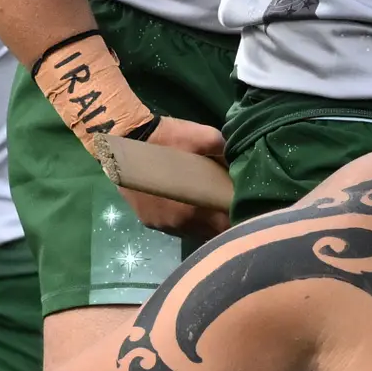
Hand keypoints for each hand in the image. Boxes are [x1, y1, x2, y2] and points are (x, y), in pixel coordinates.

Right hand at [124, 114, 230, 238]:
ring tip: (208, 207)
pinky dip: (184, 220)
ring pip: (191, 232)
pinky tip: (186, 206)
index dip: (238, 221)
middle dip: (221, 223)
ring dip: (202, 224)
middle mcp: (178, 224)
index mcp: (194, 209)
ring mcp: (161, 225)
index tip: (245, 210)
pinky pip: (174, 227)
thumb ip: (226, 152)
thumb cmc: (167, 138)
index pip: (225, 228)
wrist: (126, 136)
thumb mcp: (204, 136)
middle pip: (209, 234)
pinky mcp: (148, 221)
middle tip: (228, 206)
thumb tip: (241, 163)